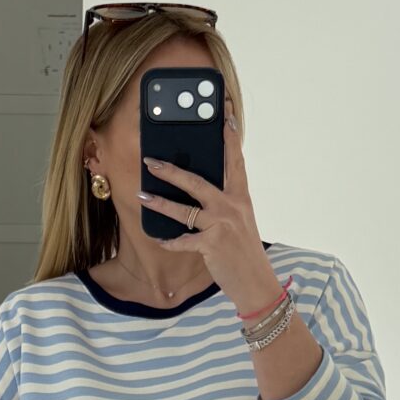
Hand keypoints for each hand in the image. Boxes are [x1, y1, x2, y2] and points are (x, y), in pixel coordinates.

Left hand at [138, 102, 277, 309]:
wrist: (257, 284)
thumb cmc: (245, 252)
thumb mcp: (241, 221)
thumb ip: (225, 204)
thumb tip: (200, 191)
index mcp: (241, 198)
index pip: (235, 161)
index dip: (230, 137)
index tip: (224, 115)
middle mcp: (231, 207)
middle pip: (198, 181)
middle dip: (172, 170)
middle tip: (152, 161)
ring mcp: (221, 226)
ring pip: (184, 210)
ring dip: (160, 203)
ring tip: (142, 195)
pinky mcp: (211, 245)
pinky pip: (182, 241)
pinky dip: (168, 241)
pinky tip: (157, 238)